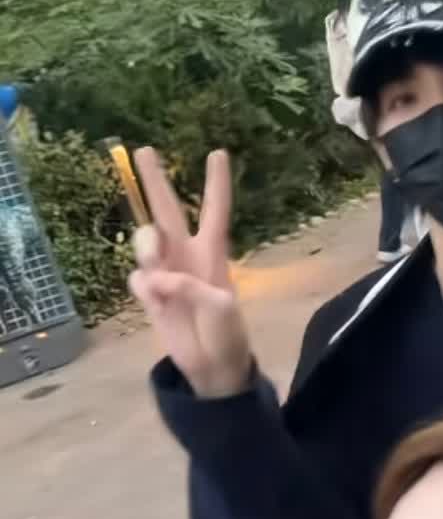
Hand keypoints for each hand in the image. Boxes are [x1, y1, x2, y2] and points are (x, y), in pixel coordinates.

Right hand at [128, 149, 252, 398]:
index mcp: (213, 254)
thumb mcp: (219, 305)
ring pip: (145, 240)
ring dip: (147, 245)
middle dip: (155, 181)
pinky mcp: (150, 295)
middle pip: (167, 210)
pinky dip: (145, 288)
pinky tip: (157, 303)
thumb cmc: (227, 334)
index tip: (219, 153)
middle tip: (143, 150)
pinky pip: (137, 278)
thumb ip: (189, 285)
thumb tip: (155, 278)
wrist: (213, 368)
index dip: (216, 184)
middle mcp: (186, 256)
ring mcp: (166, 273)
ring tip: (157, 261)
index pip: (215, 211)